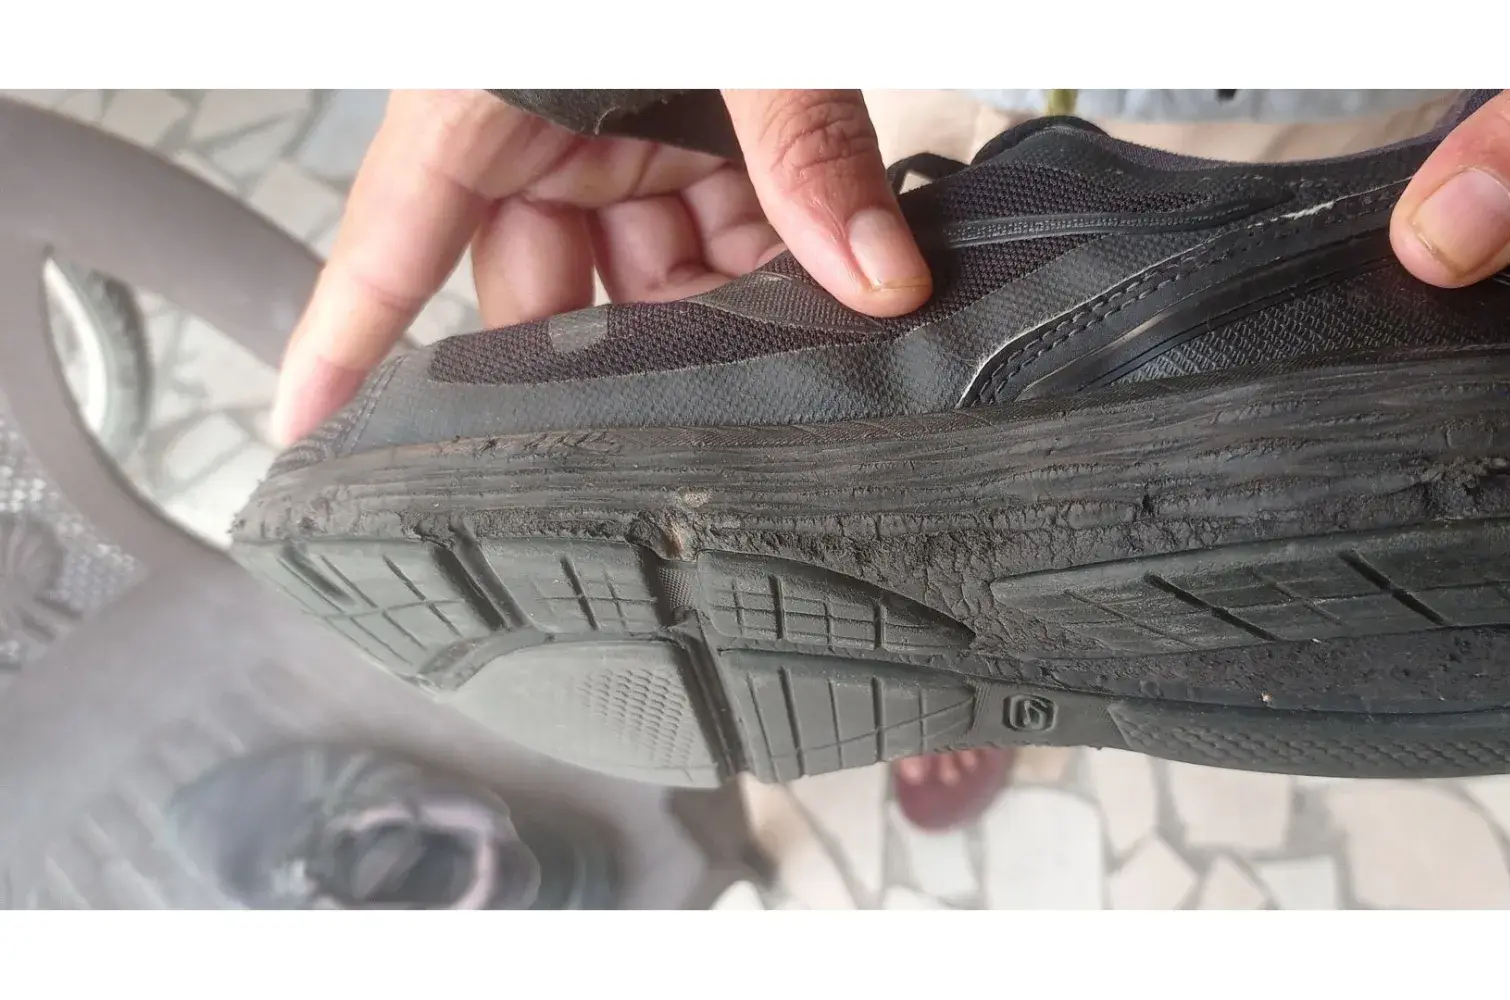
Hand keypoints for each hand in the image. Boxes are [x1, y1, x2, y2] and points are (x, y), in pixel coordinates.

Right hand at [269, 89, 929, 443]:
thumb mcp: (749, 30)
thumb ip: (802, 141)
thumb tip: (871, 270)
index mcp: (487, 86)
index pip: (391, 238)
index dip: (345, 338)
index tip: (312, 428)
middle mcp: (539, 114)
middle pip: (547, 282)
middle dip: (622, 351)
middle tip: (696, 412)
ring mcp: (616, 120)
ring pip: (645, 266)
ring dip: (718, 308)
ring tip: (790, 342)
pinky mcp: (689, 116)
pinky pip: (712, 216)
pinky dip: (766, 253)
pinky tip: (818, 284)